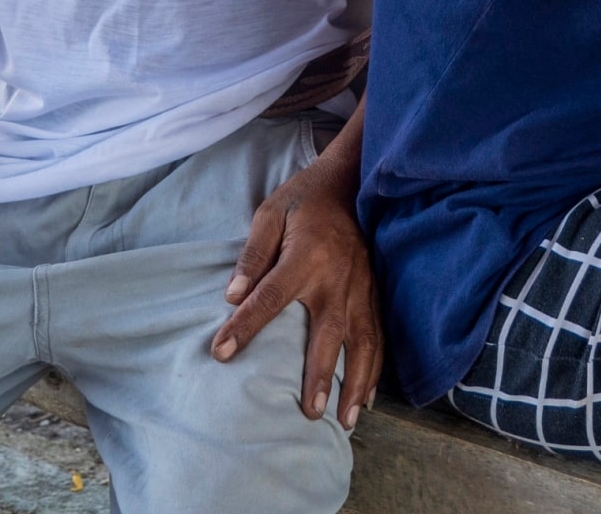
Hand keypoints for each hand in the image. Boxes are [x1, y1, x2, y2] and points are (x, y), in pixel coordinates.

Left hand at [212, 147, 381, 429]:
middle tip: (309, 413)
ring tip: (346, 420)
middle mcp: (337, 280)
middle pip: (327, 335)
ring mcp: (361, 289)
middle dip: (319, 376)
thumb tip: (231, 295)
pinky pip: (379, 335)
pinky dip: (376, 369)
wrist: (351, 180)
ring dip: (356, 384)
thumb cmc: (303, 199)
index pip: (270, 298)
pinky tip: (369, 397)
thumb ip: (252, 255)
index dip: (244, 326)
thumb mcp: (270, 214)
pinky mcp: (375, 292)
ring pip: (363, 344)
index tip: (221, 352)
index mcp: (305, 257)